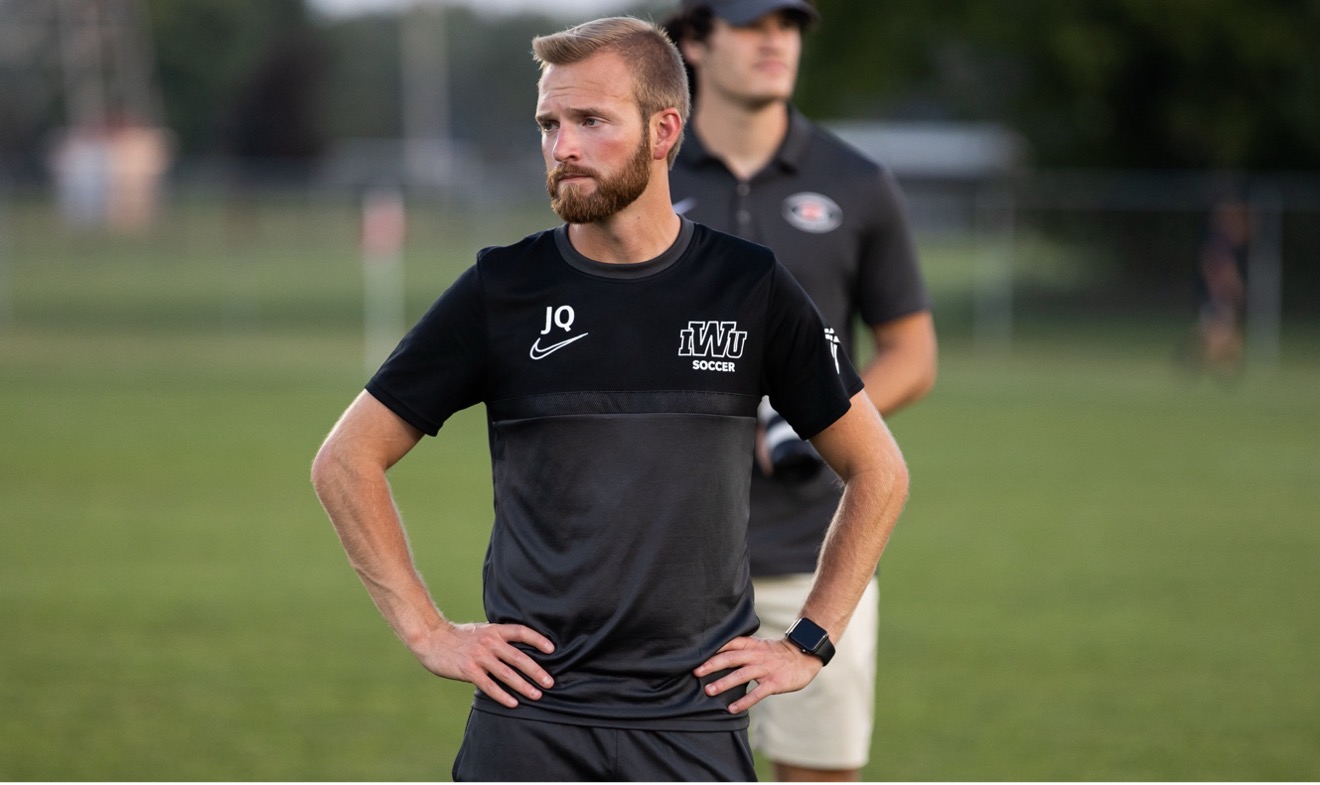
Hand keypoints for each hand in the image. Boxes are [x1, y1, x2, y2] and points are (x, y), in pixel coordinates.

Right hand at [414, 621, 555, 708]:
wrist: (432, 639)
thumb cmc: (459, 637)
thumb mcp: (481, 630)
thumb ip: (498, 638)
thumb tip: (519, 648)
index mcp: (494, 630)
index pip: (521, 632)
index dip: (538, 640)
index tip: (552, 650)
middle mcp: (489, 642)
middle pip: (518, 657)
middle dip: (536, 671)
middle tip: (550, 682)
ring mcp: (479, 656)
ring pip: (506, 673)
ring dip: (523, 686)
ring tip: (537, 695)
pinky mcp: (468, 670)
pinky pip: (489, 685)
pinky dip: (502, 695)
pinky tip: (513, 703)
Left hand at [693, 636, 821, 713]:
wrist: (803, 656)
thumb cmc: (777, 653)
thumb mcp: (760, 645)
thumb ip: (742, 649)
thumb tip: (719, 655)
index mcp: (752, 645)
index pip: (729, 643)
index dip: (712, 648)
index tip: (695, 654)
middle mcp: (757, 655)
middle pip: (730, 658)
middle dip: (711, 665)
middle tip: (695, 672)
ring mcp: (765, 669)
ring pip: (741, 675)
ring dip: (723, 683)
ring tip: (708, 691)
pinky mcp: (774, 682)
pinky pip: (757, 693)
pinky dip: (744, 701)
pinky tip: (732, 709)